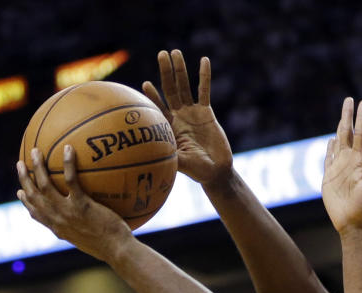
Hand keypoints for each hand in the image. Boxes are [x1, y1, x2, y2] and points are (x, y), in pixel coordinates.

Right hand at [17, 146, 132, 262]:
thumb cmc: (111, 248)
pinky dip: (67, 163)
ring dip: (37, 166)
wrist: (117, 251)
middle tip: (20, 163)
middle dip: (24, 178)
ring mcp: (67, 212)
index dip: (26, 202)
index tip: (20, 191)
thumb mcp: (91, 242)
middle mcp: (57, 220)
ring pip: (44, 185)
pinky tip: (69, 149)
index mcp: (58, 228)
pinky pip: (70, 179)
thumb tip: (91, 223)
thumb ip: (85, 230)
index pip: (36, 214)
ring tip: (35, 151)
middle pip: (33, 196)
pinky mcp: (81, 205)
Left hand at [142, 49, 232, 185]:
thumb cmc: (196, 170)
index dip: (152, 96)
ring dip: (180, 70)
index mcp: (169, 126)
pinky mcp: (207, 112)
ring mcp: (192, 112)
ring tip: (176, 52)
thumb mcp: (181, 163)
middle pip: (170, 89)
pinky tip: (204, 60)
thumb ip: (171, 155)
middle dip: (166, 72)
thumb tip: (157, 155)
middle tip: (161, 54)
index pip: (158, 107)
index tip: (146, 84)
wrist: (215, 170)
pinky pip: (205, 90)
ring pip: (184, 86)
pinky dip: (204, 76)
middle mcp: (178, 116)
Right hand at [322, 98, 361, 232]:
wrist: (354, 221)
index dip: (361, 118)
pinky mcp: (328, 176)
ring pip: (338, 142)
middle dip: (348, 116)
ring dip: (339, 128)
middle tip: (349, 100)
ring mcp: (339, 167)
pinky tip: (331, 140)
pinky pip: (328, 158)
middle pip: (348, 133)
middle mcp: (351, 160)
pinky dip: (329, 148)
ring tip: (342, 114)